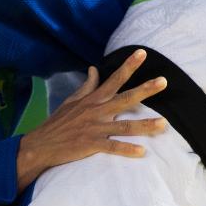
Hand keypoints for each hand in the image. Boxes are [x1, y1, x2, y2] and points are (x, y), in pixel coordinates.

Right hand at [16, 49, 167, 189]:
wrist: (41, 145)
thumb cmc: (58, 123)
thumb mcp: (71, 101)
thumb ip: (87, 86)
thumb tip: (94, 69)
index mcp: (93, 100)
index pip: (114, 79)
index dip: (128, 66)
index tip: (142, 53)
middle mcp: (96, 111)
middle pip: (125, 98)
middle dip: (145, 90)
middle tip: (164, 81)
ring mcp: (94, 128)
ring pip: (125, 126)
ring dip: (145, 125)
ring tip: (164, 124)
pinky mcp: (91, 144)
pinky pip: (112, 146)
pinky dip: (126, 149)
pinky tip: (141, 152)